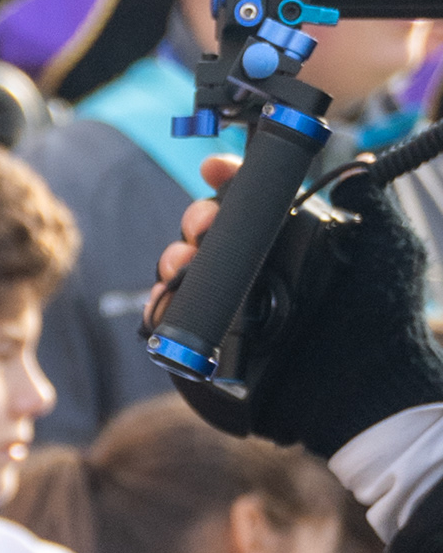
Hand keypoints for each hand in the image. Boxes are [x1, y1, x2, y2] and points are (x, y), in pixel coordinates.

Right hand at [148, 147, 442, 450]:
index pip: (252, 202)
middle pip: (210, 233)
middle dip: (196, 219)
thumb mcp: (389, 250)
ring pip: (187, 272)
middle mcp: (262, 272)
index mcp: (293, 243)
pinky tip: (164, 296)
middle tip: (202, 226)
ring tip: (181, 261)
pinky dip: (162, 305)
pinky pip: (176, 321)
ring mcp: (236, 310)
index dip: (228, 182)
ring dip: (175, 258)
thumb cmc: (386, 320)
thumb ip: (372, 206)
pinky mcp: (217, 346)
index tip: (215, 169)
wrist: (368, 385)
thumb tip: (357, 168)